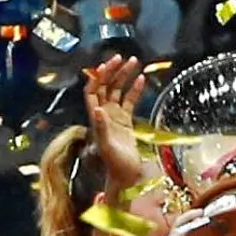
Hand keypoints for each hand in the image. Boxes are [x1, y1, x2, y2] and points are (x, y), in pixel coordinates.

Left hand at [84, 54, 147, 187]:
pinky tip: (142, 80)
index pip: (93, 91)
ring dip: (124, 76)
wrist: (126, 177)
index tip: (107, 65)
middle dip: (113, 71)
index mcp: (96, 118)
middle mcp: (104, 114)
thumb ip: (102, 128)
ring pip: (118, 90)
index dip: (98, 77)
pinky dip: (135, 90)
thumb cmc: (116, 165)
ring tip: (135, 63)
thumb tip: (98, 109)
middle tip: (123, 58)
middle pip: (105, 86)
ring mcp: (115, 117)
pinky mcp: (126, 122)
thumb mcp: (108, 147)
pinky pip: (130, 101)